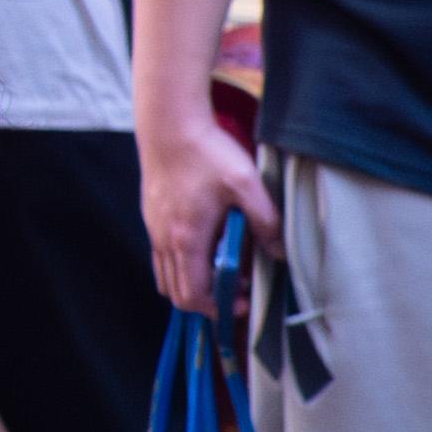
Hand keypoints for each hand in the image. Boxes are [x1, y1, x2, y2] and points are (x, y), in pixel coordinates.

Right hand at [142, 108, 274, 315]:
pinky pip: (160, 255)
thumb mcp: (247, 184)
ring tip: (221, 267)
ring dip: (192, 282)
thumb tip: (279, 252)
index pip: (192, 294)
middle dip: (206, 300)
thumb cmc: (206, 152)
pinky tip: (205, 242)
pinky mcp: (151, 216)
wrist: (168, 124)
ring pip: (165, 275)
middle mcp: (164, 239)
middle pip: (175, 292)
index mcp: (187, 238)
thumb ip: (266, 221)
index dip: (218, 307)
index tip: (242, 300)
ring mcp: (153, 228)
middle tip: (236, 288)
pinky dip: (181, 263)